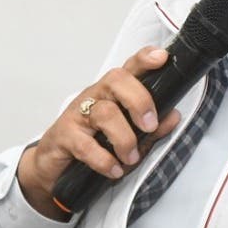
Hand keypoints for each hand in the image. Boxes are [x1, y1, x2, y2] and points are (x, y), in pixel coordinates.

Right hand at [17, 46, 181, 217]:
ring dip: (124, 138)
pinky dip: (104, 160)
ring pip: (104, 113)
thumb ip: (151, 129)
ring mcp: (77, 114)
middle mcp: (95, 97)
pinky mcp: (63, 136)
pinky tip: (114, 170)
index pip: (129, 68)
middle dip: (139, 101)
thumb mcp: (128, 138)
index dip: (144, 60)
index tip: (162, 58)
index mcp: (112, 93)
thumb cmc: (93, 146)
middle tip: (150, 126)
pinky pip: (85, 144)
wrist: (53, 168)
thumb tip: (174, 116)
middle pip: (116, 80)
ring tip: (131, 158)